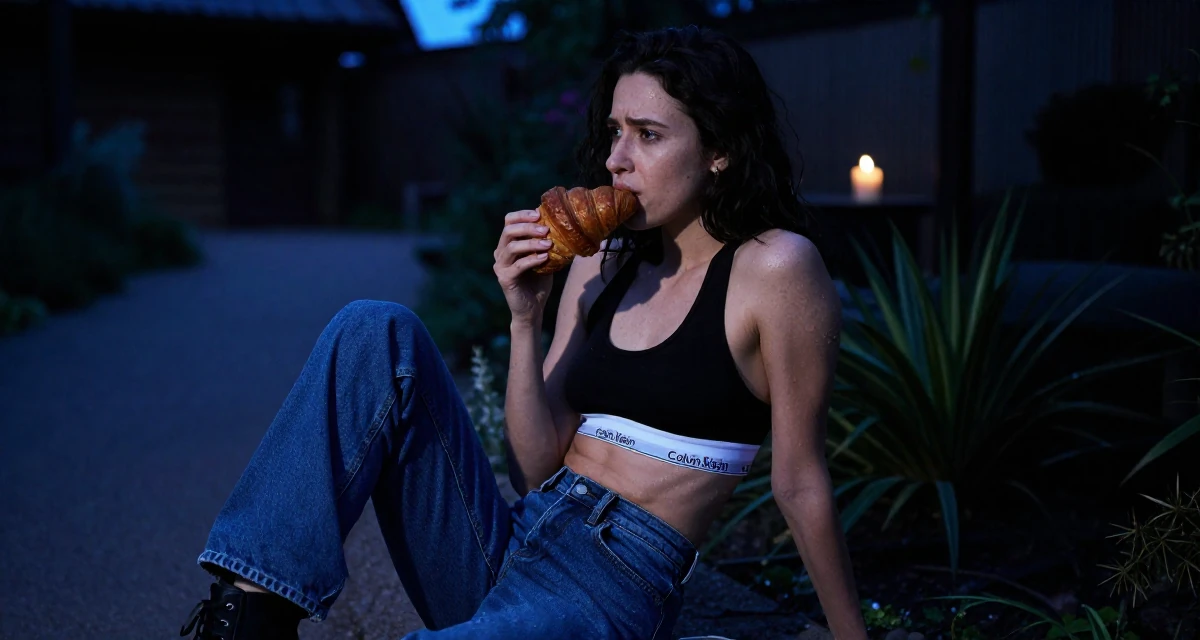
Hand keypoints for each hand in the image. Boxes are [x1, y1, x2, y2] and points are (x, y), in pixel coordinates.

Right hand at [493, 209, 554, 323]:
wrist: (532, 309)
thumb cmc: (538, 282)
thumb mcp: (545, 258)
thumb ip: (547, 243)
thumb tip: (564, 226)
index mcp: (507, 245)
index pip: (508, 221)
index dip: (522, 215)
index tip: (539, 214)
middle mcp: (500, 253)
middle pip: (508, 231)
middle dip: (528, 227)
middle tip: (546, 229)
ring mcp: (500, 266)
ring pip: (512, 247)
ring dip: (532, 243)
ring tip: (549, 244)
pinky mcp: (505, 279)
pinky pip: (518, 265)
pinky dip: (532, 259)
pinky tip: (545, 258)